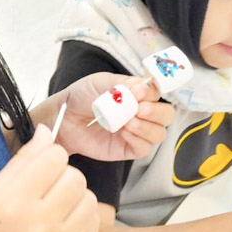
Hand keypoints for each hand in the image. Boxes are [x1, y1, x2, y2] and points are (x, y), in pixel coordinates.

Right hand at [0, 125, 99, 231]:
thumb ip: (23, 161)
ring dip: (75, 198)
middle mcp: (38, 225)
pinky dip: (81, 219)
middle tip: (46, 192)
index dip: (49, 159)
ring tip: (54, 210)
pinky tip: (61, 228)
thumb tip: (48, 130)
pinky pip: (93, 224)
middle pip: (75, 177)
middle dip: (63, 178)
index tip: (39, 171)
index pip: (54, 158)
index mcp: (13, 203)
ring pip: (90, 199)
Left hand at [54, 73, 174, 161]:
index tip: (139, 92)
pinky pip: (144, 148)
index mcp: (138, 93)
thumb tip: (142, 89)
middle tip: (139, 109)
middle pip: (167, 115)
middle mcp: (141, 113)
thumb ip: (122, 84)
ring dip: (146, 127)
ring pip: (159, 133)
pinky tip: (123, 132)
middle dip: (157, 112)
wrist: (65, 117)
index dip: (153, 93)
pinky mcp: (127, 148)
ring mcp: (136, 132)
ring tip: (127, 121)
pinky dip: (138, 139)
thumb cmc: (82, 96)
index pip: (159, 93)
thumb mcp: (100, 82)